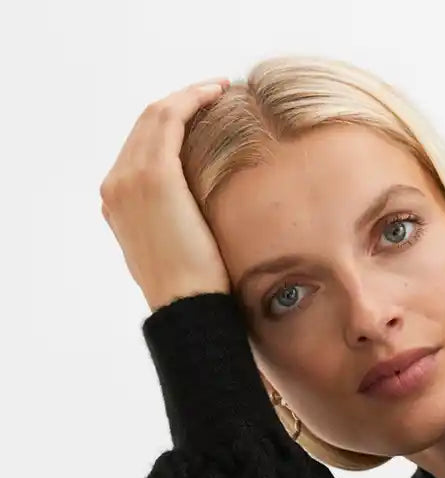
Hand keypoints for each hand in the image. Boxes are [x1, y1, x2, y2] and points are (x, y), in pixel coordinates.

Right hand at [99, 78, 233, 311]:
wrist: (186, 308)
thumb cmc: (190, 292)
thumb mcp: (170, 254)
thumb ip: (166, 227)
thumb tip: (189, 219)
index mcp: (114, 203)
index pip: (137, 147)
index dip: (167, 125)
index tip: (198, 115)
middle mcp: (115, 184)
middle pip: (143, 126)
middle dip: (177, 103)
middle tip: (212, 93)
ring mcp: (129, 178)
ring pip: (155, 116)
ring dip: (186, 96)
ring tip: (218, 89)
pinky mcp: (154, 175)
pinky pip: (170, 119)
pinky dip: (191, 99)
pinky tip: (215, 93)